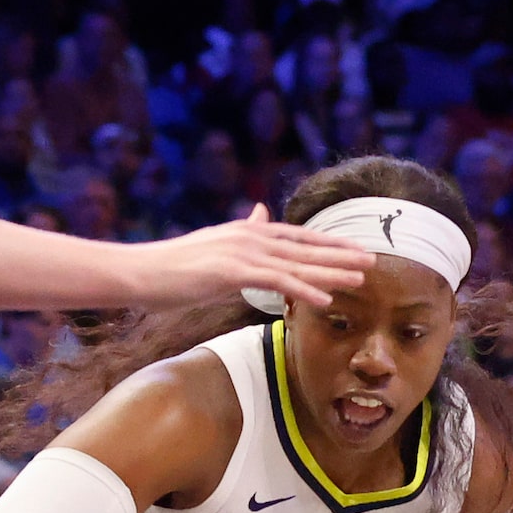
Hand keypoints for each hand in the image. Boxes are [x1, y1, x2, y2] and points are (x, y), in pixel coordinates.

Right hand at [128, 204, 373, 309]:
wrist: (140, 272)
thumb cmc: (173, 267)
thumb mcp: (214, 245)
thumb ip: (243, 231)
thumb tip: (262, 213)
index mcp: (247, 232)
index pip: (297, 237)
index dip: (328, 243)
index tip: (354, 249)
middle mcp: (249, 236)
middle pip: (304, 246)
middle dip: (340, 254)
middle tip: (372, 260)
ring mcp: (241, 252)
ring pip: (296, 263)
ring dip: (331, 271)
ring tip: (360, 278)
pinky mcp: (231, 271)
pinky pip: (276, 282)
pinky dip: (303, 289)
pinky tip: (324, 299)